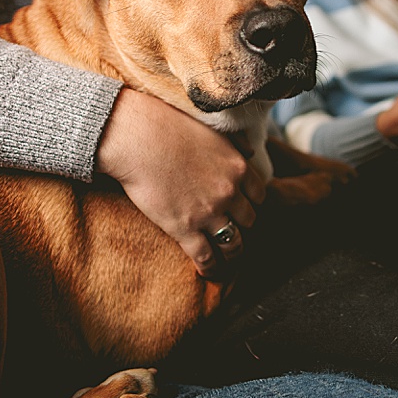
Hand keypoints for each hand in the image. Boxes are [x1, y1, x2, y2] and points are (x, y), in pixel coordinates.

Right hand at [97, 88, 265, 275]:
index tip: (244, 209)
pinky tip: (208, 271)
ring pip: (233, 243)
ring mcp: (209, 213)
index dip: (253, 204)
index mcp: (239, 166)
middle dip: (244, 227)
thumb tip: (251, 150)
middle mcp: (230, 192)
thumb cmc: (168, 126)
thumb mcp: (212, 129)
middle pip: (250, 221)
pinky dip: (211, 268)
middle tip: (235, 231)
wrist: (137, 138)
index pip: (260, 195)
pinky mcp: (185, 229)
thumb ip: (236, 142)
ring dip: (233, 252)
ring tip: (228, 257)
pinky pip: (206, 257)